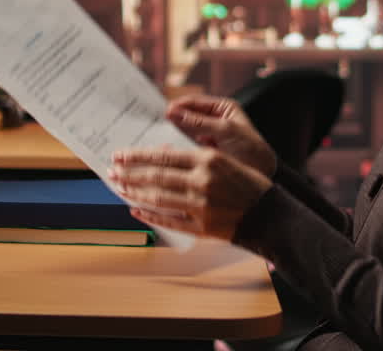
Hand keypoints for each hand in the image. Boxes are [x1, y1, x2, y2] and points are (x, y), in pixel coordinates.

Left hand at [109, 145, 272, 240]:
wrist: (271, 215)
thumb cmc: (249, 183)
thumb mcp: (225, 160)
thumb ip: (195, 158)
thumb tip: (163, 154)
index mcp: (208, 160)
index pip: (163, 156)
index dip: (137, 156)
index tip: (120, 155)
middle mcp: (202, 182)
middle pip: (156, 177)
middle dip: (129, 174)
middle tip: (112, 171)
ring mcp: (200, 206)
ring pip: (158, 198)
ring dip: (134, 193)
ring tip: (119, 188)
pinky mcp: (201, 227)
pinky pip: (169, 221)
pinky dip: (150, 216)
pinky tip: (136, 210)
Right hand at [167, 95, 277, 177]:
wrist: (263, 175)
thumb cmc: (252, 150)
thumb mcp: (226, 131)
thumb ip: (200, 122)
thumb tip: (173, 112)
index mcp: (223, 108)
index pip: (194, 101)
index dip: (178, 105)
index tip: (164, 112)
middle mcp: (214, 119)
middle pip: (187, 114)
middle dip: (173, 119)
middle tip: (157, 124)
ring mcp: (209, 135)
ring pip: (186, 130)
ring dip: (174, 133)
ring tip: (160, 136)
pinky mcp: (205, 150)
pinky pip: (188, 144)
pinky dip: (180, 146)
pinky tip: (170, 150)